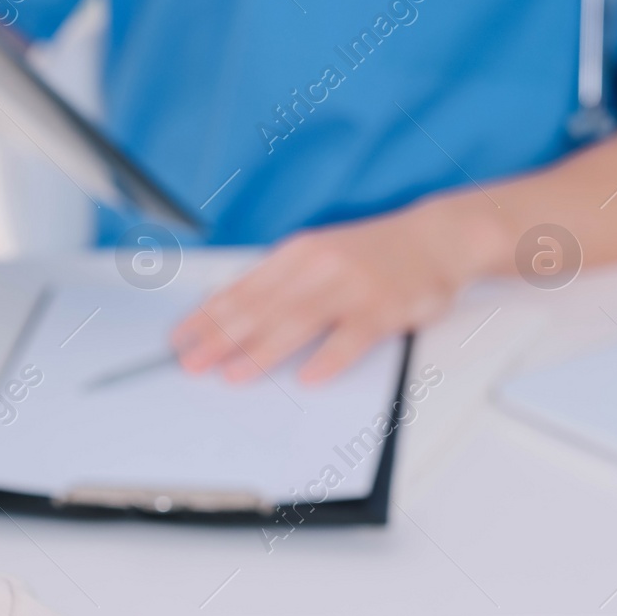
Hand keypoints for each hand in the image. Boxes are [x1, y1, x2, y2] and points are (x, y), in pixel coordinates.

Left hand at [171, 200, 483, 383]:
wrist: (437, 238)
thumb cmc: (370, 254)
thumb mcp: (316, 256)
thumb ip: (276, 283)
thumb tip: (225, 314)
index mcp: (296, 253)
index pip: (240, 289)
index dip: (207, 316)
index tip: (179, 338)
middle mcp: (319, 266)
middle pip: (261, 307)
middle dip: (221, 337)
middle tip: (192, 362)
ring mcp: (352, 286)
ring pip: (299, 322)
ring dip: (263, 351)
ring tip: (233, 373)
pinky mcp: (384, 308)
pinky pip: (352, 338)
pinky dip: (329, 358)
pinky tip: (308, 378)